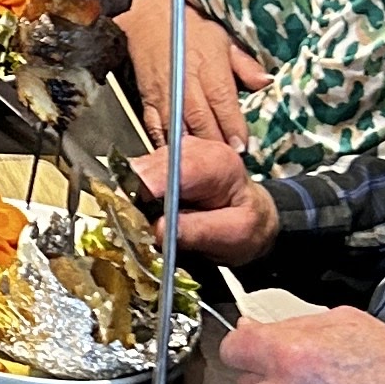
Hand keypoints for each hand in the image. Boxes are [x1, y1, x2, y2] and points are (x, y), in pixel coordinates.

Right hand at [118, 0, 267, 151]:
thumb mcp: (223, 39)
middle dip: (217, 146)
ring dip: (194, 151)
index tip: (242, 147)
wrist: (148, 17)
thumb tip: (265, 82)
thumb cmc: (190, 28)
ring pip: (180, 130)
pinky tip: (177, 159)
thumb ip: (244, 65)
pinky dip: (167, 145)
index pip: (224, 104)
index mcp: (209, 68)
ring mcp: (166, 95)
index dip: (233, 128)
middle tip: (229, 164)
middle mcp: (187, 85)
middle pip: (203, 123)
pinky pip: (156, 129)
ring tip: (207, 166)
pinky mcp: (149, 101)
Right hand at [128, 133, 278, 263]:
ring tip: (150, 224)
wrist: (250, 216)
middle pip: (146, 168)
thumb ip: (199, 231)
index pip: (172, 168)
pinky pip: (136, 179)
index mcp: (215, 162)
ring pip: (135, 173)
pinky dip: (136, 199)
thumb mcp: (235, 234)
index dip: (146, 190)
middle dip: (137, 200)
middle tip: (141, 229)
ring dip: (135, 201)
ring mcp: (172, 153)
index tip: (134, 215)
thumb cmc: (247, 223)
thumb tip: (158, 229)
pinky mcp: (159, 163)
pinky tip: (151, 214)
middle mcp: (191, 149)